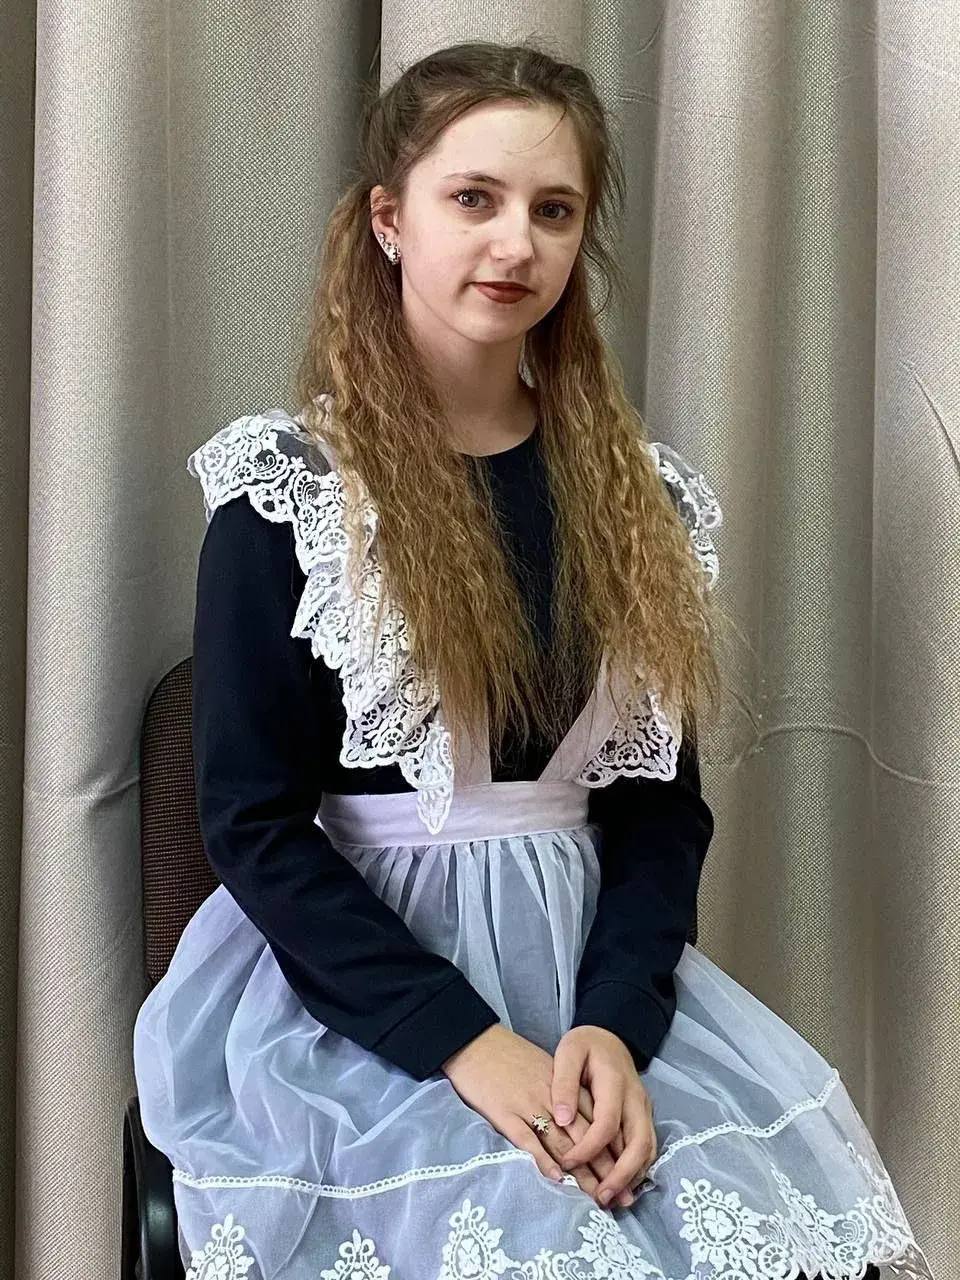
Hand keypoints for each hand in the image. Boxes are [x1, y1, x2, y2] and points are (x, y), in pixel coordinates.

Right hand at [441, 1023, 627, 1208]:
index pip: (595, 1118)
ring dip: (581, 1172)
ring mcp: (528, 1103)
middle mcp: (550, 1095)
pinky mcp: (504, 1112)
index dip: (612, 1147)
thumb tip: (581, 1121)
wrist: (474, 1042)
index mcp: (562, 1084)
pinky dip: (543, 1160)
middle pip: (584, 1135)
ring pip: (561, 1141)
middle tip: (621, 1194)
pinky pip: (528, 1139)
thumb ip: (563, 1091)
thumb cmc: (507, 1056)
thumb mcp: (542, 1068)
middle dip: (605, 1166)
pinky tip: (557, 1178)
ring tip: (595, 1196)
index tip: (627, 1172)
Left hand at [550, 1025, 656, 1207]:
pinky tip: (621, 1184)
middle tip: (600, 1198)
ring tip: (610, 1199)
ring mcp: (644, 1108)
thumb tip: (561, 1119)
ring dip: (632, 1177)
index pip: (607, 1124)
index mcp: (615, 1082)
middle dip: (621, 1175)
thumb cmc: (585, 1045)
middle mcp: (636, 1098)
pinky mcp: (644, 1117)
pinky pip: (647, 1147)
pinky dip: (638, 1169)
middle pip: (638, 1143)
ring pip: (648, 1149)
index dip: (588, 1148)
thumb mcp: (568, 1051)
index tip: (567, 1163)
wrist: (610, 1036)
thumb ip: (564, 1083)